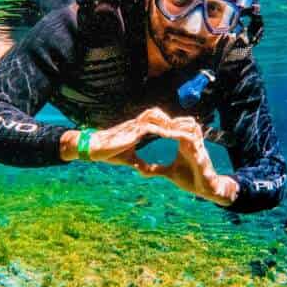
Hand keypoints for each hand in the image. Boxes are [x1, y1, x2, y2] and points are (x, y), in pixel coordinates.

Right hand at [61, 107, 185, 165]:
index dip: (172, 126)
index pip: (159, 123)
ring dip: (174, 124)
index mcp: (139, 128)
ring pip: (161, 119)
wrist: (95, 148)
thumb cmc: (108, 152)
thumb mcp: (128, 159)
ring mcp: (137, 125)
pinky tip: (175, 136)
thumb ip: (139, 162)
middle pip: (163, 117)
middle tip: (191, 126)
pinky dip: (165, 131)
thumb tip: (146, 169)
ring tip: (186, 130)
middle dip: (177, 121)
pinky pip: (154, 127)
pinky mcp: (135, 130)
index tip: (185, 132)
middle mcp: (139, 123)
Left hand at [131, 114, 238, 205]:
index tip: (149, 124)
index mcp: (184, 144)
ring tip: (163, 127)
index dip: (164, 124)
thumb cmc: (190, 179)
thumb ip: (156, 169)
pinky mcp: (202, 154)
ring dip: (178, 125)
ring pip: (192, 126)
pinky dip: (182, 136)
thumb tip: (140, 170)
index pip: (176, 127)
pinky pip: (194, 140)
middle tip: (155, 122)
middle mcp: (192, 143)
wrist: (205, 189)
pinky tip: (171, 136)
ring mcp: (198, 147)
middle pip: (185, 121)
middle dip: (170, 120)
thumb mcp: (169, 173)